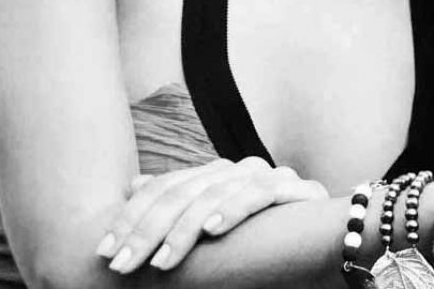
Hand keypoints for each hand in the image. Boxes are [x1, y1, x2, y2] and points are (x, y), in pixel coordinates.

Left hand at [95, 156, 328, 273]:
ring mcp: (268, 176)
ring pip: (215, 193)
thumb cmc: (264, 242)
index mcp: (217, 175)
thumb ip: (181, 205)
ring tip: (161, 261)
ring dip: (184, 230)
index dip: (132, 217)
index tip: (103, 250)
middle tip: (121, 263)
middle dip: (147, 229)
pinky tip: (213, 229)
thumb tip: (134, 184)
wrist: (330, 243)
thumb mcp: (213, 228)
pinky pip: (260, 194)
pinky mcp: (297, 190)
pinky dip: (235, 209)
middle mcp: (238, 170)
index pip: (165, 188)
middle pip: (183, 191)